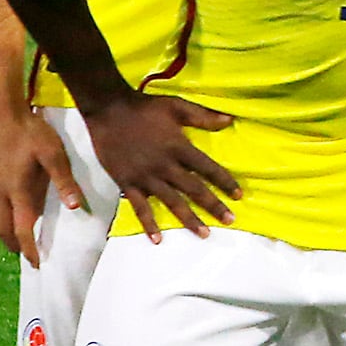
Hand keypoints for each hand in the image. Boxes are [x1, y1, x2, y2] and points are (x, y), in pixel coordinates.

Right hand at [0, 106, 83, 264]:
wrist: (2, 111)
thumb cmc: (31, 131)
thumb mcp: (54, 154)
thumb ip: (64, 181)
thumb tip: (75, 208)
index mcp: (17, 191)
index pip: (22, 229)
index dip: (29, 249)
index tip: (38, 264)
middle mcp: (0, 191)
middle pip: (2, 229)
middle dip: (14, 246)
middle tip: (28, 258)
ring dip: (8, 232)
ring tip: (22, 241)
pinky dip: (5, 217)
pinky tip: (17, 213)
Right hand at [79, 95, 240, 239]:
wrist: (108, 110)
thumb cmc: (144, 107)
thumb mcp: (177, 106)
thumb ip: (203, 116)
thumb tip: (230, 120)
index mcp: (179, 147)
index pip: (208, 169)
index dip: (225, 182)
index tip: (238, 196)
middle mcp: (166, 166)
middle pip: (194, 190)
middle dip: (213, 206)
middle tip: (230, 220)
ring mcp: (146, 177)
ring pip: (172, 202)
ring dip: (189, 219)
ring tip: (204, 234)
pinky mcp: (127, 183)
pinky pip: (140, 207)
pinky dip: (148, 224)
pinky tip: (157, 239)